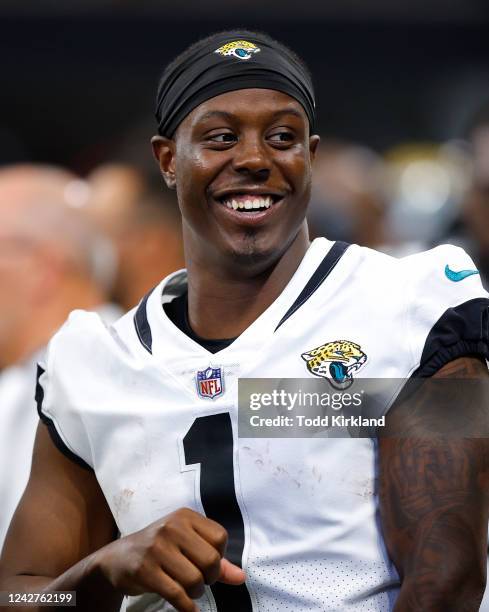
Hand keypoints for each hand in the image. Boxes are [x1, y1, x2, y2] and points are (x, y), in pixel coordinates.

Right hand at [93, 508, 245, 611]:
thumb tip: (241, 577)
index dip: (219, 556)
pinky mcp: (145, 570)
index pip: (220, 537)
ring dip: (196, 593)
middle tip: (201, 581)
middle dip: (210, 577)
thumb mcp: (186, 545)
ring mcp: (157, 548)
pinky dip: (188, 607)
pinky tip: (189, 608)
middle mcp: (172, 527)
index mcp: (185, 516)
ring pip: (194, 579)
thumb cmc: (158, 550)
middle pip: (211, 559)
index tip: (207, 564)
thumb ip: (215, 560)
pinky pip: (177, 594)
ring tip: (189, 591)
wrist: (117, 558)